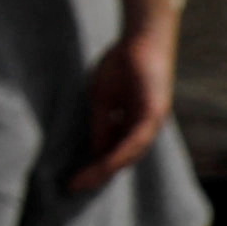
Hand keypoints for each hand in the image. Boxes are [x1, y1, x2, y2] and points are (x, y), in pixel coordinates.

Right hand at [66, 21, 178, 195]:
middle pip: (122, 159)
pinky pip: (136, 140)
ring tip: (84, 180)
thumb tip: (96, 149)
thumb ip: (103, 122)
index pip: (113, 152)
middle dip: (98, 175)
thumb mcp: (105, 97)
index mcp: (133, 125)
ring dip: (107, 169)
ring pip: (130, 154)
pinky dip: (121, 152)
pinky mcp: (155, 113)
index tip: (72, 181)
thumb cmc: (124, 63)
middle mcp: (146, 128)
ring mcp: (152, 122)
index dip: (93, 167)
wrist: (144, 38)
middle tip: (74, 187)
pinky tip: (105, 162)